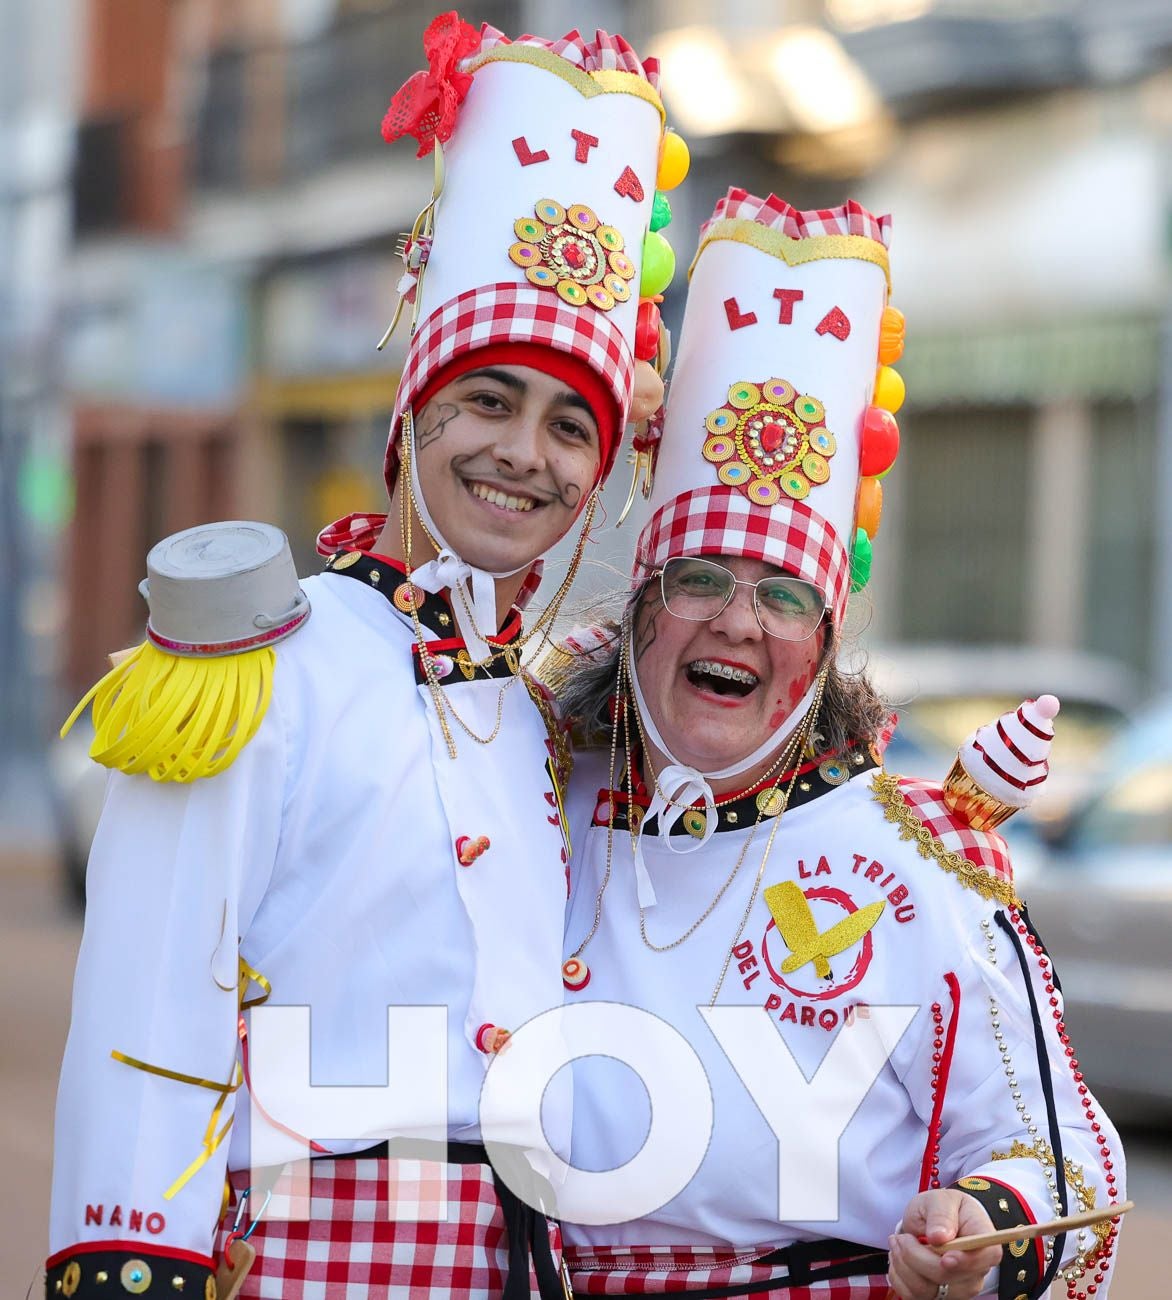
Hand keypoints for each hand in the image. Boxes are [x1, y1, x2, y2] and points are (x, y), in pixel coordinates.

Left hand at [886, 1189, 1002, 1299]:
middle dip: (916, 1256)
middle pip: (947, 1276)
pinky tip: (899, 1259)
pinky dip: (899, 1277)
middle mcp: (975, 1270)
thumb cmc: (941, 1208)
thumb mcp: (940, 1199)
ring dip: (903, 1265)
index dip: (966, 1261)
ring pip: (926, 1290)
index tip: (944, 1257)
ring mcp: (959, 1288)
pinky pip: (913, 1296)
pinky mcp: (940, 1297)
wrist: (932, 1222)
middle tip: (901, 1237)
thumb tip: (939, 1236)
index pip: (986, 1257)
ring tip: (898, 1243)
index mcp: (983, 1239)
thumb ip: (941, 1214)